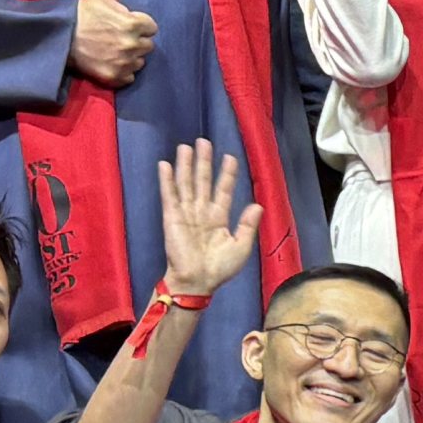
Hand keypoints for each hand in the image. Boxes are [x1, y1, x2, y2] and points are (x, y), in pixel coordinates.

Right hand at [71, 0, 157, 86]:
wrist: (57, 35)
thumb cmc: (81, 11)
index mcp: (134, 24)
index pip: (151, 26)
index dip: (138, 23)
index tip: (122, 21)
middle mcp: (132, 45)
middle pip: (147, 44)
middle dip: (135, 39)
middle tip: (115, 35)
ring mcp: (123, 63)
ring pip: (139, 61)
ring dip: (130, 55)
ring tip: (111, 47)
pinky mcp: (114, 77)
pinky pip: (129, 76)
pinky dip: (122, 71)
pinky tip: (109, 61)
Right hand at [154, 141, 260, 297]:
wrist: (198, 281)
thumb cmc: (220, 268)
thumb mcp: (241, 246)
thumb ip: (248, 224)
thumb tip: (257, 204)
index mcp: (219, 218)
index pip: (223, 190)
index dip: (226, 174)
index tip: (230, 157)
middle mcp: (202, 212)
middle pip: (203, 181)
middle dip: (204, 162)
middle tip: (204, 141)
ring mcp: (186, 213)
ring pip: (187, 183)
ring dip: (186, 165)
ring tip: (186, 146)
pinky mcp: (172, 217)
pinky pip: (169, 195)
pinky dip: (166, 180)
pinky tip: (165, 165)